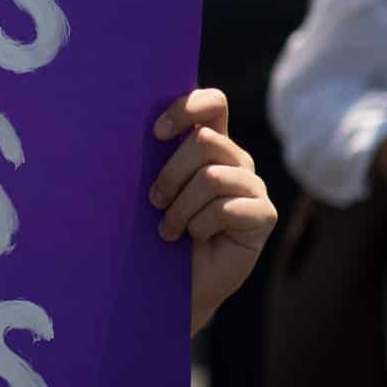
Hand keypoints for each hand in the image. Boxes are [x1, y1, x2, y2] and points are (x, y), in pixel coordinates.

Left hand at [150, 89, 277, 333]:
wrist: (170, 283)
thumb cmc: (153, 232)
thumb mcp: (149, 189)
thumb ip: (151, 157)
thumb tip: (122, 126)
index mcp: (209, 144)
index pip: (213, 103)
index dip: (187, 109)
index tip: (156, 134)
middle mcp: (235, 160)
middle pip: (204, 142)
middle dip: (170, 175)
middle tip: (154, 203)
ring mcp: (253, 186)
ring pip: (211, 177)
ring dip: (180, 208)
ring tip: (169, 229)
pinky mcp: (264, 214)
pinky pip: (227, 208)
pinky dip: (200, 226)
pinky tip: (196, 238)